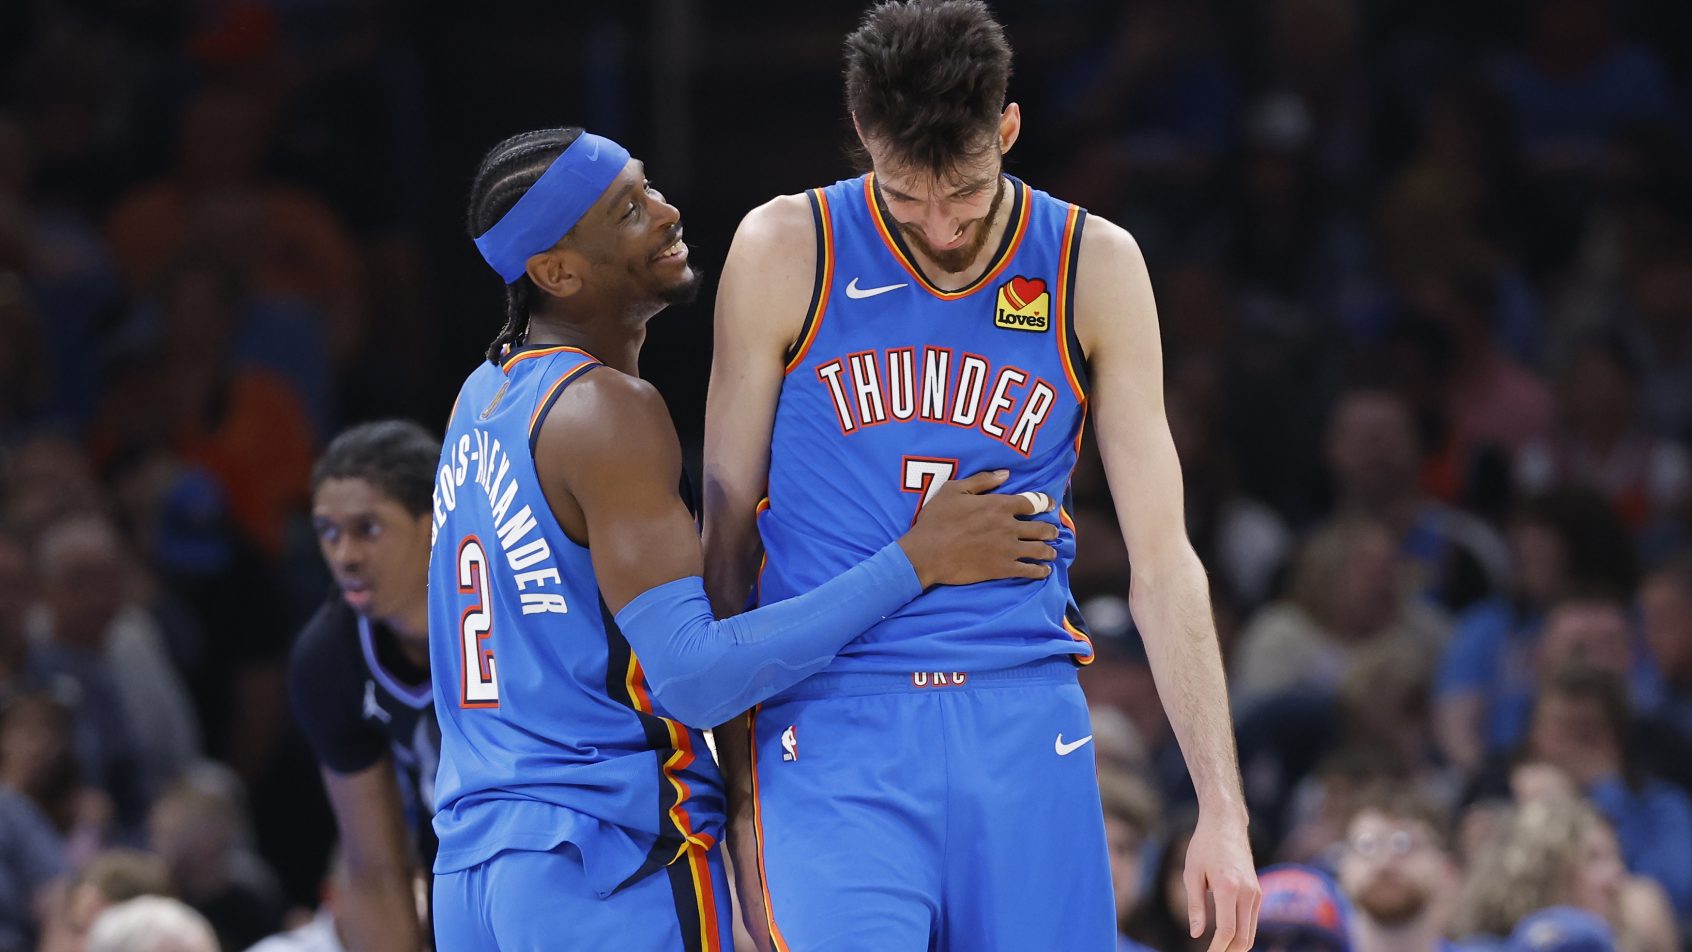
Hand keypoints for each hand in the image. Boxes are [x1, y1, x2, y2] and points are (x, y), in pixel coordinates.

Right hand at [898, 469, 1058, 587]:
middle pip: (1041, 528)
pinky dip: (1040, 571)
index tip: (1051, 504)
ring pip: (1039, 549)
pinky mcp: (1002, 569)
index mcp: (999, 505)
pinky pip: (1029, 570)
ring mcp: (1008, 549)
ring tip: (1052, 552)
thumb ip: (982, 480)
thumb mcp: (953, 490)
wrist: (927, 554)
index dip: (1045, 502)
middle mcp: (1009, 526)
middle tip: (1053, 532)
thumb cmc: (936, 520)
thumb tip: (1005, 474)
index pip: (1031, 502)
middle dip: (1050, 530)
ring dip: (1049, 550)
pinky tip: (1044, 571)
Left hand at [1184, 808, 1259, 951]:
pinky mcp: (1257, 891)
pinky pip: (1252, 920)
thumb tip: (1196, 934)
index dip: (1217, 949)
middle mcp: (1247, 892)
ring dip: (1237, 946)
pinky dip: (1242, 934)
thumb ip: (1195, 906)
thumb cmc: (1204, 846)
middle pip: (1244, 938)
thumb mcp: (1191, 874)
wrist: (1226, 824)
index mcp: (1228, 887)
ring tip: (1219, 951)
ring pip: (1251, 932)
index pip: (1227, 930)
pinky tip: (1228, 939)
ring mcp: (1256, 892)